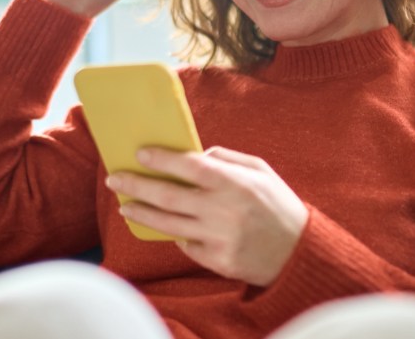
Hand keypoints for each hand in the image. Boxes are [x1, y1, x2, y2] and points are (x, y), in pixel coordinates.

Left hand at [106, 147, 309, 286]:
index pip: (189, 166)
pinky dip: (175, 234)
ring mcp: (218, 238)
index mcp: (235, 183)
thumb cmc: (278, 205)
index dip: (162, 159)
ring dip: (142, 213)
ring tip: (124, 206)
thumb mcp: (261, 171)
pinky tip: (167, 226)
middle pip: (168, 196)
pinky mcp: (216, 260)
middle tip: (115, 179)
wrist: (299, 252)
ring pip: (168, 224)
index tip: (140, 153)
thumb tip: (196, 154)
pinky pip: (186, 245)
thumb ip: (228, 159)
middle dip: (137, 185)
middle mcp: (223, 210)